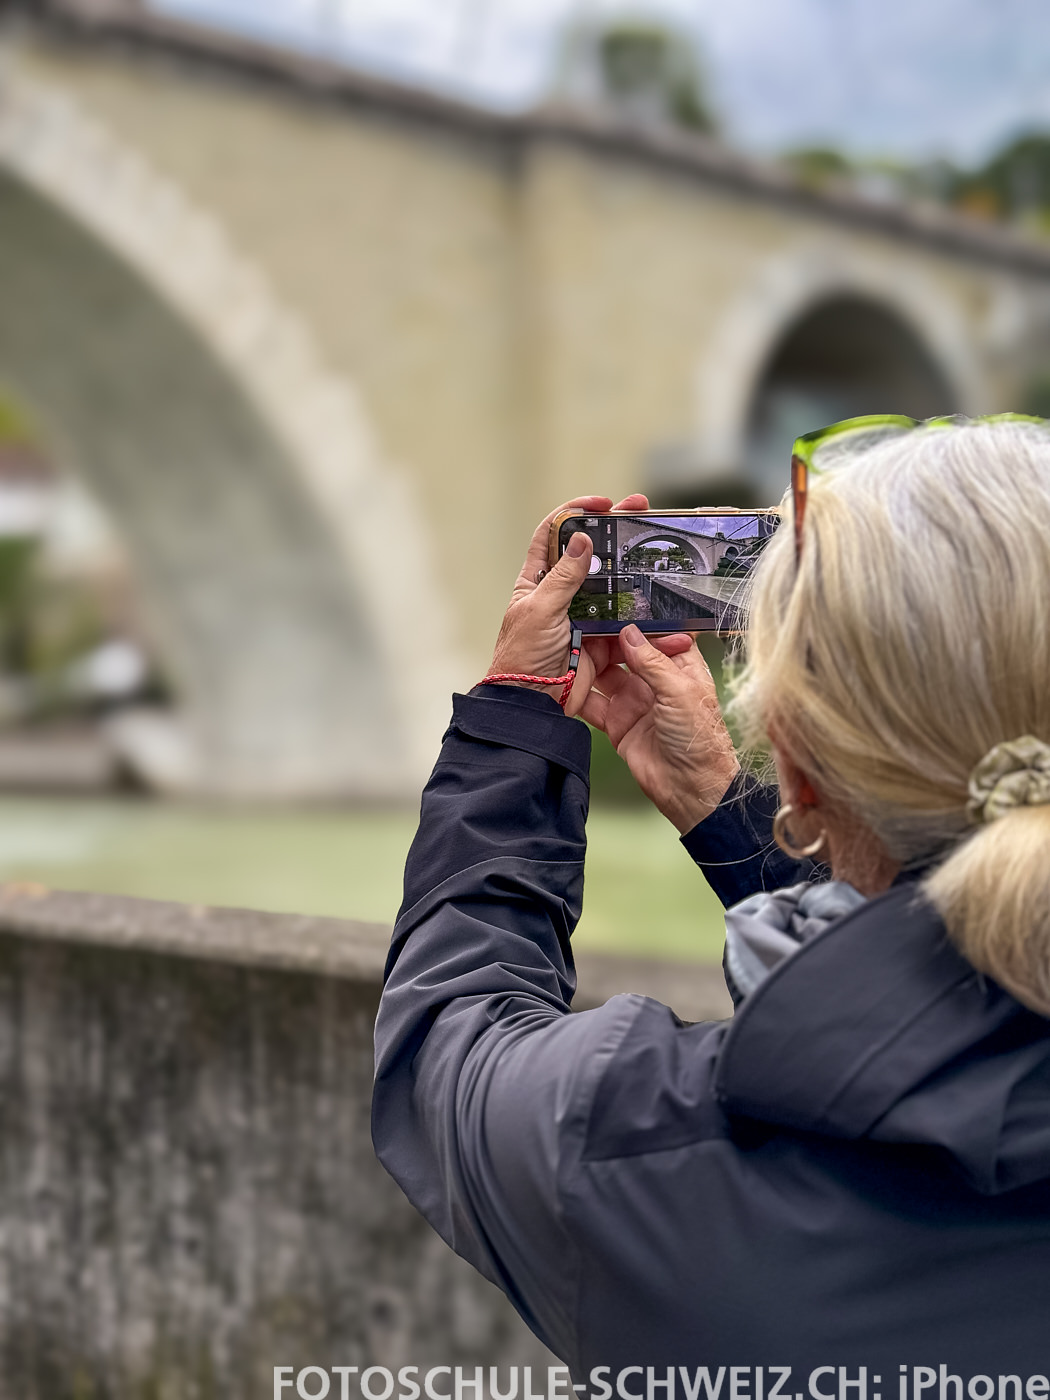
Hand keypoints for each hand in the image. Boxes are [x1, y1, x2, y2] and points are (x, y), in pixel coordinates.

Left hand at [486, 493, 649, 717]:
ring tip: (653, 546)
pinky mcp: (599, 637)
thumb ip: (563, 578)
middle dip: (612, 532)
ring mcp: (581, 615)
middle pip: (588, 554)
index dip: (573, 513)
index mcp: (536, 582)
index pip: (552, 535)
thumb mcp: (540, 611)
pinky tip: (656, 594)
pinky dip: (639, 608)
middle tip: (638, 511)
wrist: (534, 704)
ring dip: (630, 566)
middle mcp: (559, 594)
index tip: (600, 503)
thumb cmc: (523, 656)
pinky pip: (622, 618)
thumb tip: (580, 538)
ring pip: (610, 584)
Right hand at [579, 624, 739, 832]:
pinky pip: (594, 704)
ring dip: (589, 665)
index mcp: (680, 668)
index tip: (613, 612)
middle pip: (625, 653)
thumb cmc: (701, 740)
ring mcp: (634, 702)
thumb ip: (652, 661)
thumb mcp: (679, 691)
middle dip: (605, 642)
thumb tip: (630, 633)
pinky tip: (566, 682)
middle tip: (584, 628)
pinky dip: (579, 694)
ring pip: (605, 675)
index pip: (655, 637)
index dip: (636, 625)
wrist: (690, 788)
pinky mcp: (617, 724)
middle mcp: (655, 682)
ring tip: (570, 649)